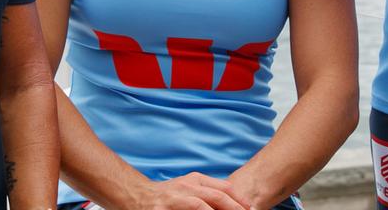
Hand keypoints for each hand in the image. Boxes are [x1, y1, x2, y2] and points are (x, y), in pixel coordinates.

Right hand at [133, 172, 251, 209]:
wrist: (137, 195)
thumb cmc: (168, 193)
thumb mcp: (189, 185)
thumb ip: (210, 188)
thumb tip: (236, 196)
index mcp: (195, 180)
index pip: (223, 189)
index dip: (238, 200)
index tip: (250, 209)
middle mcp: (186, 187)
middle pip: (215, 197)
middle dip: (232, 208)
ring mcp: (174, 200)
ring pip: (200, 206)